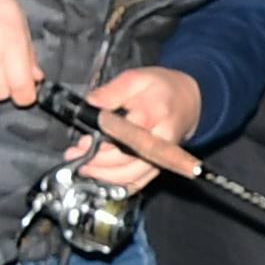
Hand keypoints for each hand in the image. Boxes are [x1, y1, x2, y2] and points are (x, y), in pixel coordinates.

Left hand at [78, 67, 201, 190]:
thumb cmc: (162, 88)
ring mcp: (162, 156)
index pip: (125, 134)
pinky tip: (101, 180)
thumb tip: (91, 102)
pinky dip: (118, 185)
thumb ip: (112, 91)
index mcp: (155, 114)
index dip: (100, 141)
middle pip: (127, 159)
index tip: (82, 142)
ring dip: (103, 175)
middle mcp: (161, 140)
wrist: (189, 100)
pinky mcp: (160, 165)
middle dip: (97, 160)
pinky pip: (139, 182)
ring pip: (131, 175)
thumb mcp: (136, 78)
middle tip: (75, 155)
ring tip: (83, 168)